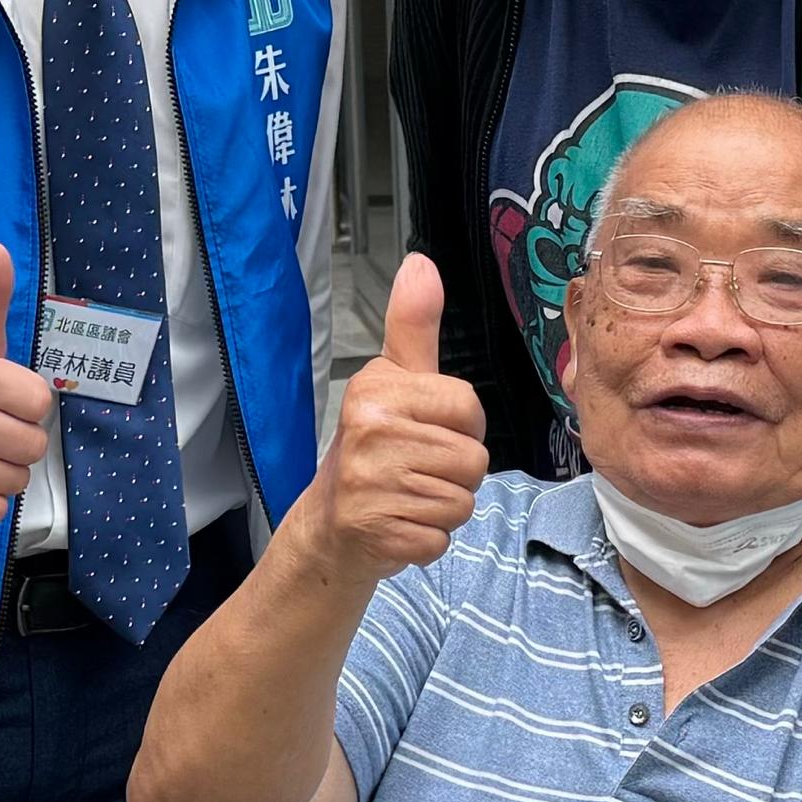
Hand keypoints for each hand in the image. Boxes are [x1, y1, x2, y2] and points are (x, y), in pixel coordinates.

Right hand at [291, 257, 486, 583]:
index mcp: (378, 390)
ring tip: (408, 496)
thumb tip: (420, 264)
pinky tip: (400, 524)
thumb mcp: (393, 380)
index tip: (427, 431)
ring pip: (461, 500)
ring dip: (443, 506)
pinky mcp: (376, 530)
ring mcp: (370, 484)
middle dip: (455, 472)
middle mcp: (370, 430)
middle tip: (415, 471)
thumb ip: (413, 325)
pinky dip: (427, 538)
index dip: (462, 426)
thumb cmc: (373, 449)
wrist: (329, 525)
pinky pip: (440, 537)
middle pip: (473, 459)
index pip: (469, 407)